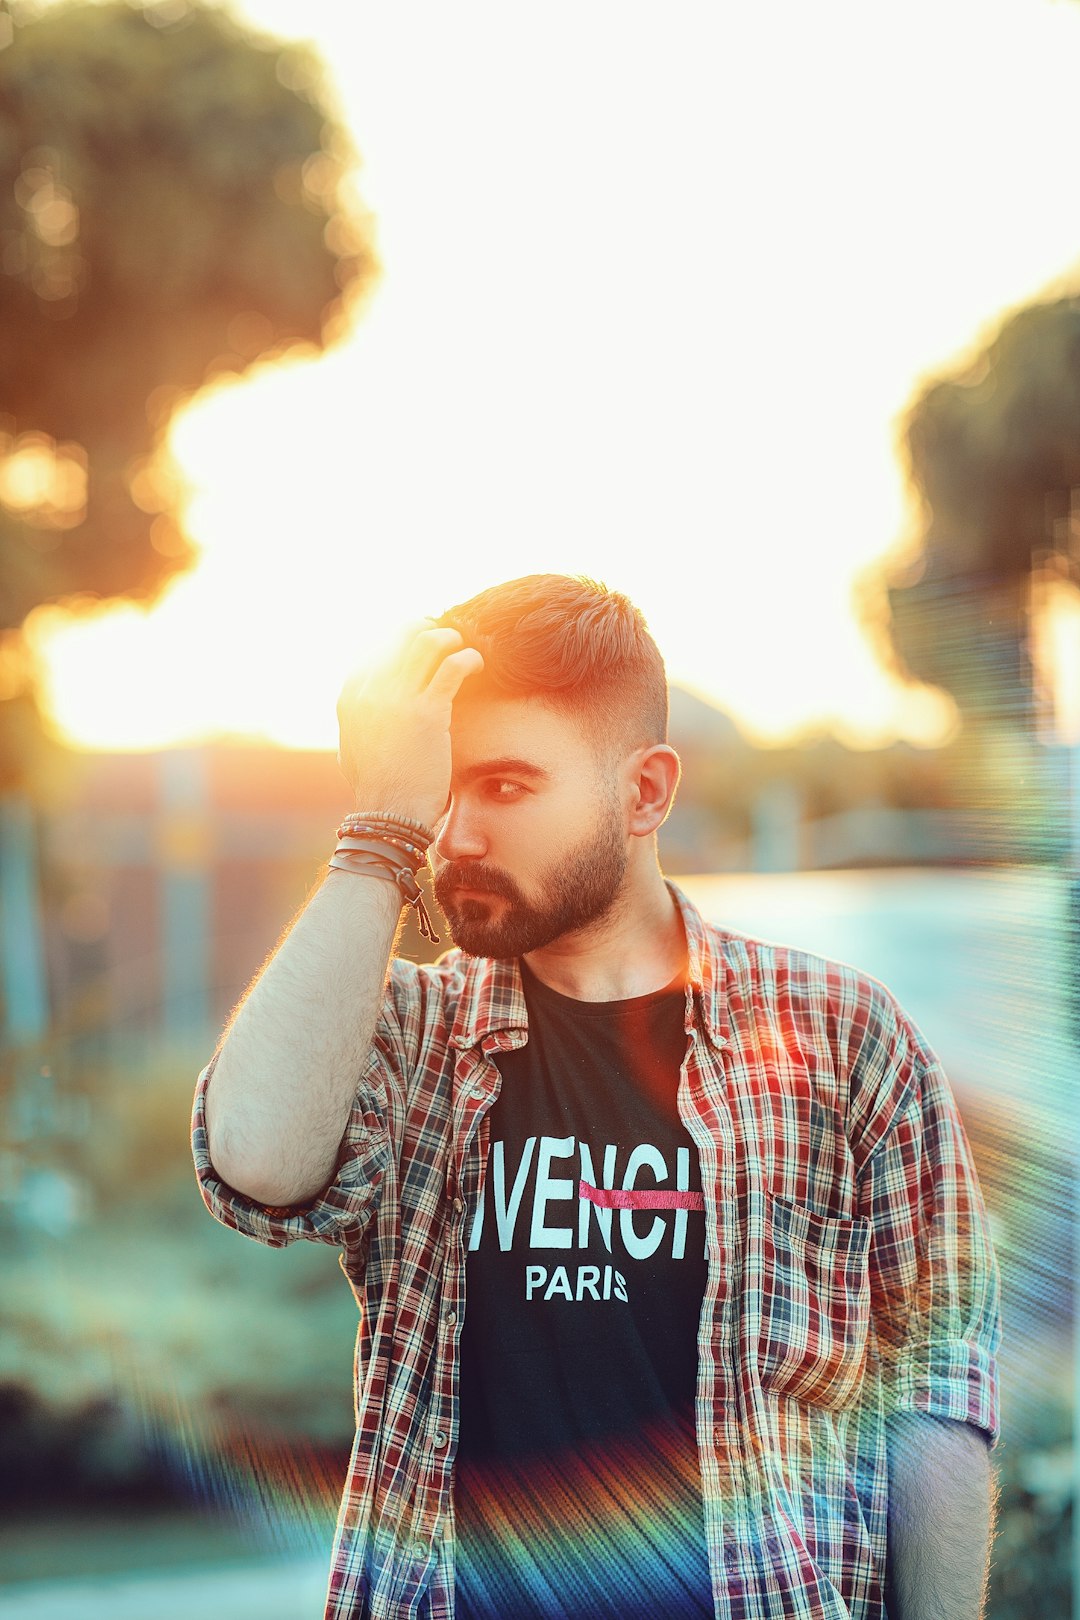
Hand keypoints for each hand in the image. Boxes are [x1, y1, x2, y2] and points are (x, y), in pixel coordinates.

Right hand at [336, 624, 483, 826]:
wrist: (389, 814)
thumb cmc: (378, 788)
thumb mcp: (353, 749)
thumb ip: (358, 722)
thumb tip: (364, 710)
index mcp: (350, 698)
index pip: (374, 649)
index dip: (400, 638)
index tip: (419, 640)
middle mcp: (369, 691)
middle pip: (399, 635)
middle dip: (425, 629)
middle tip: (445, 637)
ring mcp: (397, 698)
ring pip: (427, 642)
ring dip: (449, 638)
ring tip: (462, 645)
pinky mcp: (427, 711)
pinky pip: (452, 666)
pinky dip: (468, 658)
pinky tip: (476, 663)